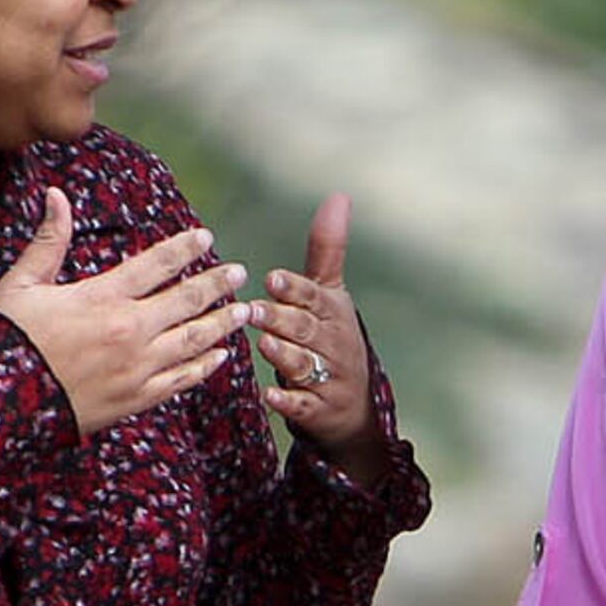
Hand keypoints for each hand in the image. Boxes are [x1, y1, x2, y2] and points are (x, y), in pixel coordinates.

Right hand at [0, 187, 255, 436]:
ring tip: (244, 311)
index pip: (155, 264)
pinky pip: (183, 379)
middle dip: (216, 284)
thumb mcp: (22, 284)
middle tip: (239, 273)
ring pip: (194, 340)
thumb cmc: (9, 341)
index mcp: (102, 298)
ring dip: (222, 323)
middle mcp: (129, 330)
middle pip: (186, 300)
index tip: (205, 237)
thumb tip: (55, 195)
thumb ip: (48, 240)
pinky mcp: (138, 398)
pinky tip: (221, 356)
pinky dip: (206, 366)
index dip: (184, 248)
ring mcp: (138, 367)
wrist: (3, 406)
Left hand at [253, 194, 387, 479]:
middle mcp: (334, 344)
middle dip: (281, 319)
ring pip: (304, 364)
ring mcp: (328, 378)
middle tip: (252, 310)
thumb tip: (338, 196)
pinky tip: (269, 394)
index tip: (271, 279)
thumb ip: (327, 250)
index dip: (295, 289)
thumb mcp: (332, 295)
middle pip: (307, 329)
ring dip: (284, 355)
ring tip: (263, 344)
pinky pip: (303, 404)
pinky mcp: (319, 409)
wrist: (353, 406)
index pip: (315, 297)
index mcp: (333, 312)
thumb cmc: (333, 339)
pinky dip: (288, 400)